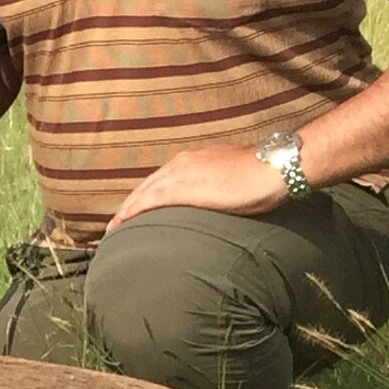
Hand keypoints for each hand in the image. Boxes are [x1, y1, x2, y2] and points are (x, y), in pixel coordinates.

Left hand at [106, 141, 291, 228]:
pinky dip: (133, 210)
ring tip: (113, 228)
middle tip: (115, 223)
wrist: (274, 168)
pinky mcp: (183, 188)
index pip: (164, 179)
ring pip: (144, 192)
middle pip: (148, 185)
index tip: (135, 210)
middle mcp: (183, 162)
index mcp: (196, 160)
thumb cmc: (264, 175)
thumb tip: (222, 197)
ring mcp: (182, 173)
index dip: (147, 195)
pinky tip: (122, 222)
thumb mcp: (236, 176)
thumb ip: (221, 185)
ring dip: (126, 210)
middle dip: (130, 203)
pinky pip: (150, 199)